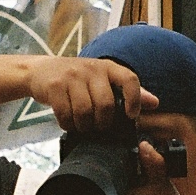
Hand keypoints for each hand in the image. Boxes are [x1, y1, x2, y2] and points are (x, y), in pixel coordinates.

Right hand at [25, 55, 158, 132]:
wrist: (41, 71)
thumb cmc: (77, 79)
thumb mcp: (103, 80)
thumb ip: (127, 91)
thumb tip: (154, 103)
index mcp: (108, 67)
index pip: (129, 79)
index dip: (134, 100)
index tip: (131, 115)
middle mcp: (91, 68)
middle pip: (106, 104)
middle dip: (103, 122)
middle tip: (98, 127)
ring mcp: (71, 76)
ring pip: (85, 111)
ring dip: (84, 126)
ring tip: (83, 126)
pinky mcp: (54, 86)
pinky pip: (66, 114)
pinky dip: (68, 124)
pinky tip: (68, 122)